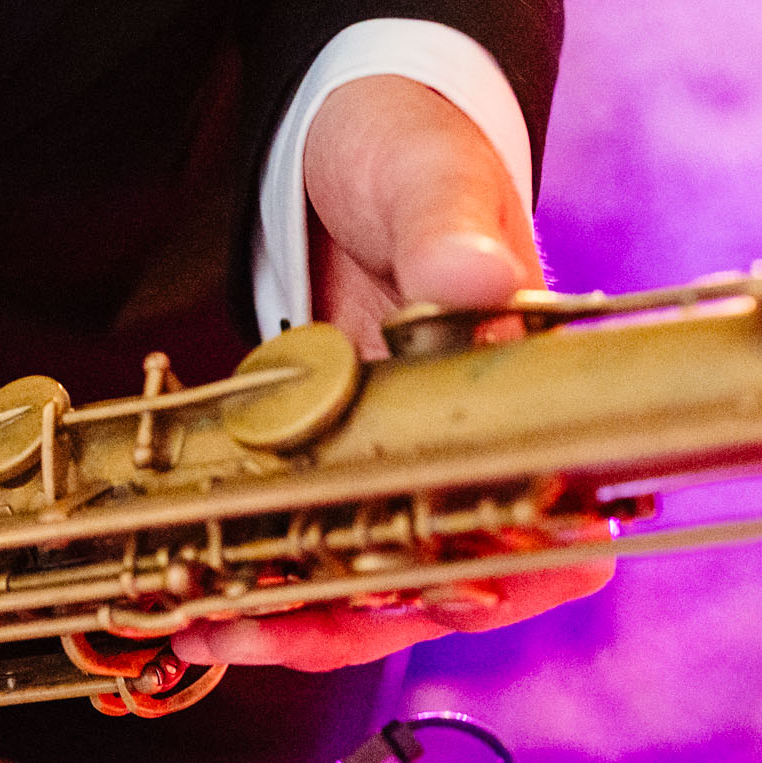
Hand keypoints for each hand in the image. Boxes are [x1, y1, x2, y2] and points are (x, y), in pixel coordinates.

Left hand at [172, 74, 608, 671]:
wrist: (351, 134)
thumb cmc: (413, 142)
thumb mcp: (430, 171)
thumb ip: (452, 226)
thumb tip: (477, 283)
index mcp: (546, 392)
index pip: (564, 527)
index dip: (508, 573)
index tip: (432, 590)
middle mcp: (489, 451)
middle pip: (457, 585)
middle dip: (362, 618)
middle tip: (261, 623)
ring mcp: (415, 470)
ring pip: (379, 590)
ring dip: (300, 621)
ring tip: (209, 628)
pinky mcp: (348, 473)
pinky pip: (318, 554)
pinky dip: (266, 585)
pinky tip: (197, 602)